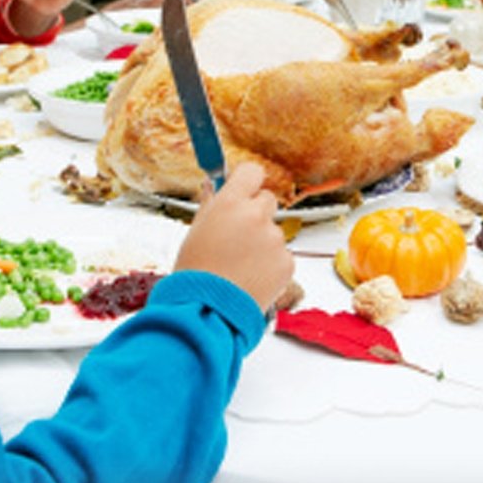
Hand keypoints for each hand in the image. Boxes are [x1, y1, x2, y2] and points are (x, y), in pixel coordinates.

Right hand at [173, 162, 293, 311]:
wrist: (208, 310)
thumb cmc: (196, 272)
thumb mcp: (196, 231)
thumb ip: (211, 205)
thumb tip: (213, 186)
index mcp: (230, 202)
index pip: (251, 172)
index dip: (247, 181)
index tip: (243, 189)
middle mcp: (256, 215)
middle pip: (267, 199)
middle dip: (256, 213)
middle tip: (238, 236)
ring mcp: (274, 238)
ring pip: (274, 231)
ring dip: (263, 242)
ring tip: (241, 265)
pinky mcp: (287, 261)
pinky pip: (282, 254)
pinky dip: (271, 263)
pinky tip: (252, 277)